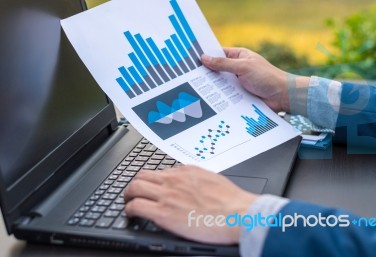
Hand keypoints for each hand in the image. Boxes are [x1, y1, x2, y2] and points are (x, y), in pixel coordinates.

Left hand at [124, 166, 258, 244]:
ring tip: (127, 202)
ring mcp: (166, 195)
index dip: (152, 180)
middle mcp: (173, 180)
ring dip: (128, 194)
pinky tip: (130, 214)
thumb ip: (197, 180)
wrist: (237, 213)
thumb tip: (192, 184)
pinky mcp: (163, 213)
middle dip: (135, 184)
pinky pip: (136, 206)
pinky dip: (129, 209)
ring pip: (134, 187)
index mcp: (186, 172)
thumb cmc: (231, 201)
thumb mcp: (212, 180)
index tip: (151, 186)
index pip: (160, 171)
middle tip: (133, 192)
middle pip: (142, 175)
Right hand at [201, 47, 309, 112]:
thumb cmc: (267, 77)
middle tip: (190, 77)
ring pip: (220, 84)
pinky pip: (226, 96)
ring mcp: (238, 83)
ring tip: (195, 90)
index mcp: (239, 56)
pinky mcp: (239, 96)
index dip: (207, 56)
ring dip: (213, 87)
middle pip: (217, 70)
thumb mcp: (243, 67)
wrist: (283, 96)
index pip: (219, 54)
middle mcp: (237, 69)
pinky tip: (208, 101)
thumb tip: (204, 58)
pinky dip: (219, 98)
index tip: (192, 60)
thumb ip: (223, 64)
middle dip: (207, 74)